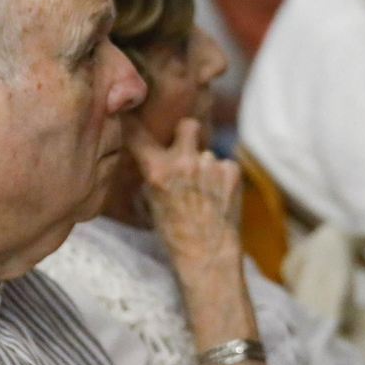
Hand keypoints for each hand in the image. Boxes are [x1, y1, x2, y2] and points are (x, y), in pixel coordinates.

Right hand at [126, 116, 244, 272]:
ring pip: (207, 152)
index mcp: (157, 170)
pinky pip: (224, 164)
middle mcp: (184, 161)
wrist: (208, 254)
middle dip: (187, 134)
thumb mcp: (152, 200)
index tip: (131, 111)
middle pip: (187, 124)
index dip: (133, 121)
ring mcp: (210, 164)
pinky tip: (218, 196)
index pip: (137, 132)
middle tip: (186, 150)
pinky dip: (221, 177)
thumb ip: (153, 171)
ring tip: (203, 192)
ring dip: (204, 165)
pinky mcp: (232, 170)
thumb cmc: (174, 233)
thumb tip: (153, 152)